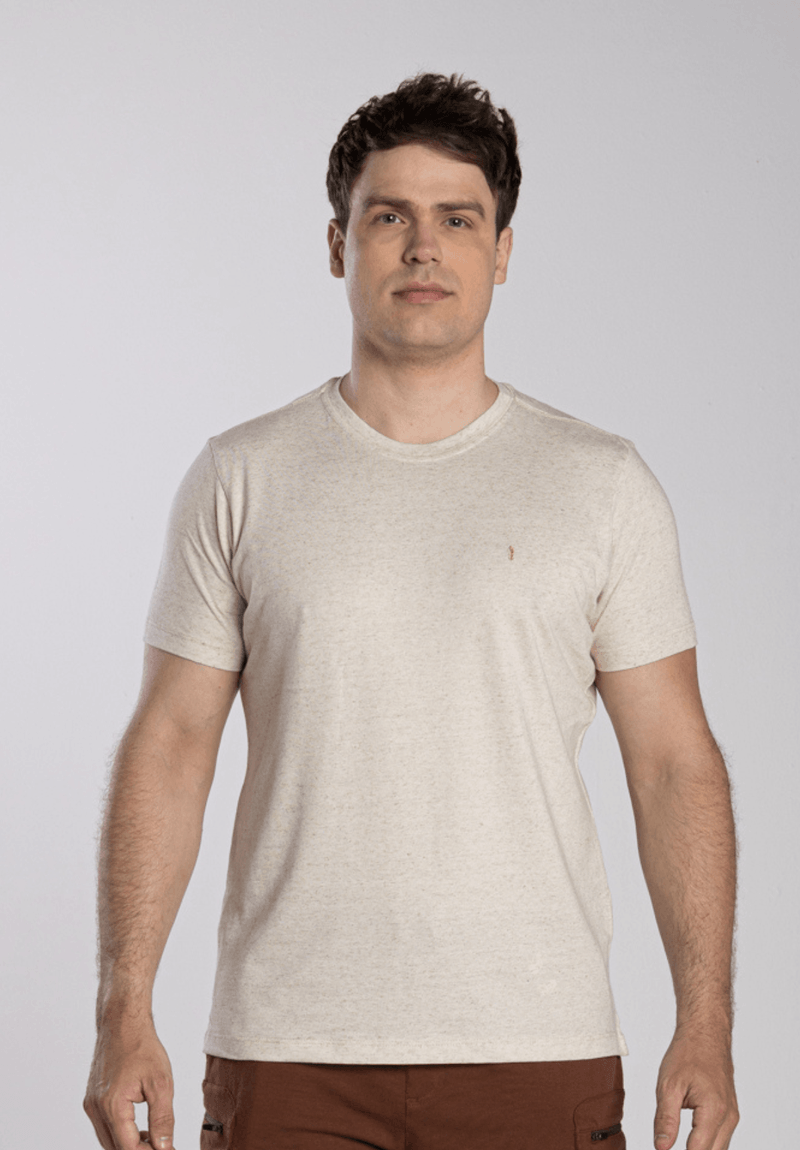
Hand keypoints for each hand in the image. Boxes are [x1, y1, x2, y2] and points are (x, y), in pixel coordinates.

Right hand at [84, 1021, 175, 1148]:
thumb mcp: (161, 1083)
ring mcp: (91, 1104)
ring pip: (108, 1140)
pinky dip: (120, 1132)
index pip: (128, 1149)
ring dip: (128, 1144)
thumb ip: (163, 1119)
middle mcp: (96, 1109)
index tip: (167, 1149)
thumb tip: (164, 1148)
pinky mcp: (91, 1099)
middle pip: (115, 1148)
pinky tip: (140, 1128)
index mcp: (112, 1106)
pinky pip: (104, 1126)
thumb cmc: (141, 1047)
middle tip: (162, 1145)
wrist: (122, 1022)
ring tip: (154, 1138)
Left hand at [654, 1029, 738, 1149]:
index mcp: (713, 1111)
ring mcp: (732, 1116)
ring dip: (700, 1148)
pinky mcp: (730, 1113)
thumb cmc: (688, 1053)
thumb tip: (662, 1147)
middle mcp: (728, 1117)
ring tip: (677, 1141)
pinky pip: (720, 1138)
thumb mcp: (668, 1085)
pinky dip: (706, 1143)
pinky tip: (690, 1140)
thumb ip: (665, 1119)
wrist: (706, 1033)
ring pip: (718, 1149)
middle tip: (667, 1148)